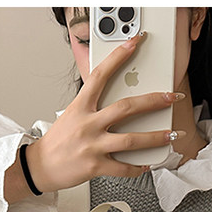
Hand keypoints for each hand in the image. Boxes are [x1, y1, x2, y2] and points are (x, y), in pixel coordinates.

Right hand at [25, 33, 184, 192]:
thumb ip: (93, 107)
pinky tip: (147, 164)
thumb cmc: (57, 142)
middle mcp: (88, 124)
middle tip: (171, 97)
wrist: (40, 167)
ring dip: (155, 137)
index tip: (135, 44)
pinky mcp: (94, 166)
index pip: (100, 75)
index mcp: (81, 107)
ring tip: (171, 134)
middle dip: (154, 101)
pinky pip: (122, 167)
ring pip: (130, 140)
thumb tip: (119, 104)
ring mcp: (92, 146)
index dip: (119, 57)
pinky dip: (137, 167)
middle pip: (126, 108)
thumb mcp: (71, 115)